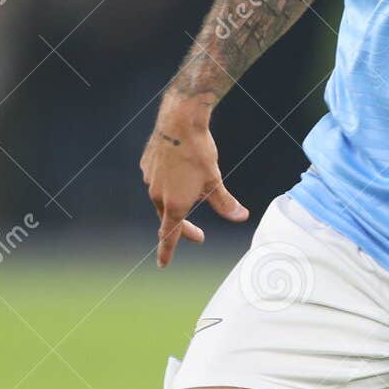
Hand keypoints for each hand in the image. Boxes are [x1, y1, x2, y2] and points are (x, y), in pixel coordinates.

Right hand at [140, 102, 248, 267]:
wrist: (179, 122)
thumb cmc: (199, 153)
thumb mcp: (215, 181)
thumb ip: (226, 203)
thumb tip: (241, 216)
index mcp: (174, 204)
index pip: (169, 236)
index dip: (167, 252)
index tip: (163, 265)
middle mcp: (158, 195)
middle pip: (167, 218)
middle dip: (182, 228)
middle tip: (198, 235)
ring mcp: (150, 179)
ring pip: (162, 198)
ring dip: (175, 203)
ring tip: (193, 194)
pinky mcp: (147, 164)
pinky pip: (157, 180)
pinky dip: (168, 183)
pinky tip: (179, 172)